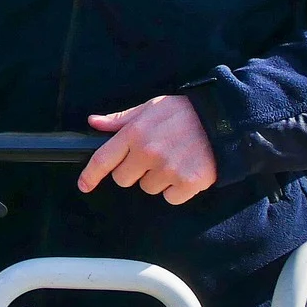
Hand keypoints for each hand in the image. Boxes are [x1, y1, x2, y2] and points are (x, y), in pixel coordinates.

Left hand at [79, 94, 218, 204]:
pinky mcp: (188, 183)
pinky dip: (177, 189)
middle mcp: (148, 153)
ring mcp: (168, 170)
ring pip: (148, 188)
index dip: (90, 175)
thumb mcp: (149, 108)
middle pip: (123, 179)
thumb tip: (94, 123)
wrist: (223, 120)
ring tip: (173, 159)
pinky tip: (185, 170)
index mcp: (135, 133)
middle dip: (133, 171)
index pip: (103, 159)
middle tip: (151, 157)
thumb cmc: (184, 112)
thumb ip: (121, 119)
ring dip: (157, 179)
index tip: (84, 185)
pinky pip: (170, 198)